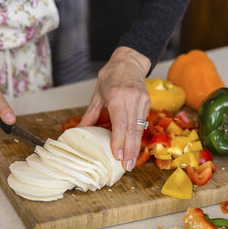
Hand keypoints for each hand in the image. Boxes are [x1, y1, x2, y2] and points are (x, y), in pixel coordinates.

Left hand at [79, 47, 151, 171]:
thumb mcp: (97, 93)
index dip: (119, 140)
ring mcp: (142, 100)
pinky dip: (137, 137)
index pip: (120, 123)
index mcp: (118, 96)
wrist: (129, 61)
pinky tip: (134, 148)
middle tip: (126, 167)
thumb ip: (91, 114)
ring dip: (135, 147)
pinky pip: (142, 123)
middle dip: (129, 150)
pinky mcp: (147, 102)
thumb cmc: (111, 75)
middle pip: (132, 129)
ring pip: (139, 128)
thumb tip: (80, 130)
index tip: (117, 155)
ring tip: (130, 162)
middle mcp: (132, 98)